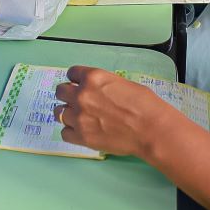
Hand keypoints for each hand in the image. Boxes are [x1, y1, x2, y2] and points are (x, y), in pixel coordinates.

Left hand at [54, 66, 174, 156]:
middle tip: (78, 101)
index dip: (76, 79)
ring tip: (79, 118)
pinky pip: (64, 133)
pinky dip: (71, 132)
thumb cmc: (144, 104)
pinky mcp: (81, 136)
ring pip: (59, 112)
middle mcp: (81, 95)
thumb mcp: (122, 83)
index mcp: (93, 77)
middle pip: (60, 92)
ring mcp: (79, 116)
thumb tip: (96, 91)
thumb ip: (102, 85)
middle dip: (68, 95)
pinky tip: (82, 131)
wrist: (151, 129)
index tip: (78, 84)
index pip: (71, 73)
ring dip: (68, 113)